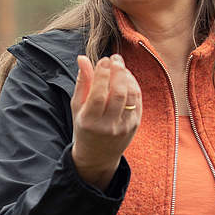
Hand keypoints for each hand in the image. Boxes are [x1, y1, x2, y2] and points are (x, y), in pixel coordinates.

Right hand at [70, 53, 141, 188]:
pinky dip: (133, 85)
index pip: (98, 95)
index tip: (103, 60)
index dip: (102, 75)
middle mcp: (107, 126)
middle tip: (115, 58)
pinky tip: (127, 77)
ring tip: (120, 66)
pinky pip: (137, 101)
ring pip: (130, 96)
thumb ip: (81, 82)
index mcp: (89, 121)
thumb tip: (82, 58)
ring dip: (127, 77)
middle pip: (117, 94)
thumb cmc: (84, 127)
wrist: (98, 156)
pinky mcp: (135, 125)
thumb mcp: (77, 107)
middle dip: (118, 72)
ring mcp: (123, 127)